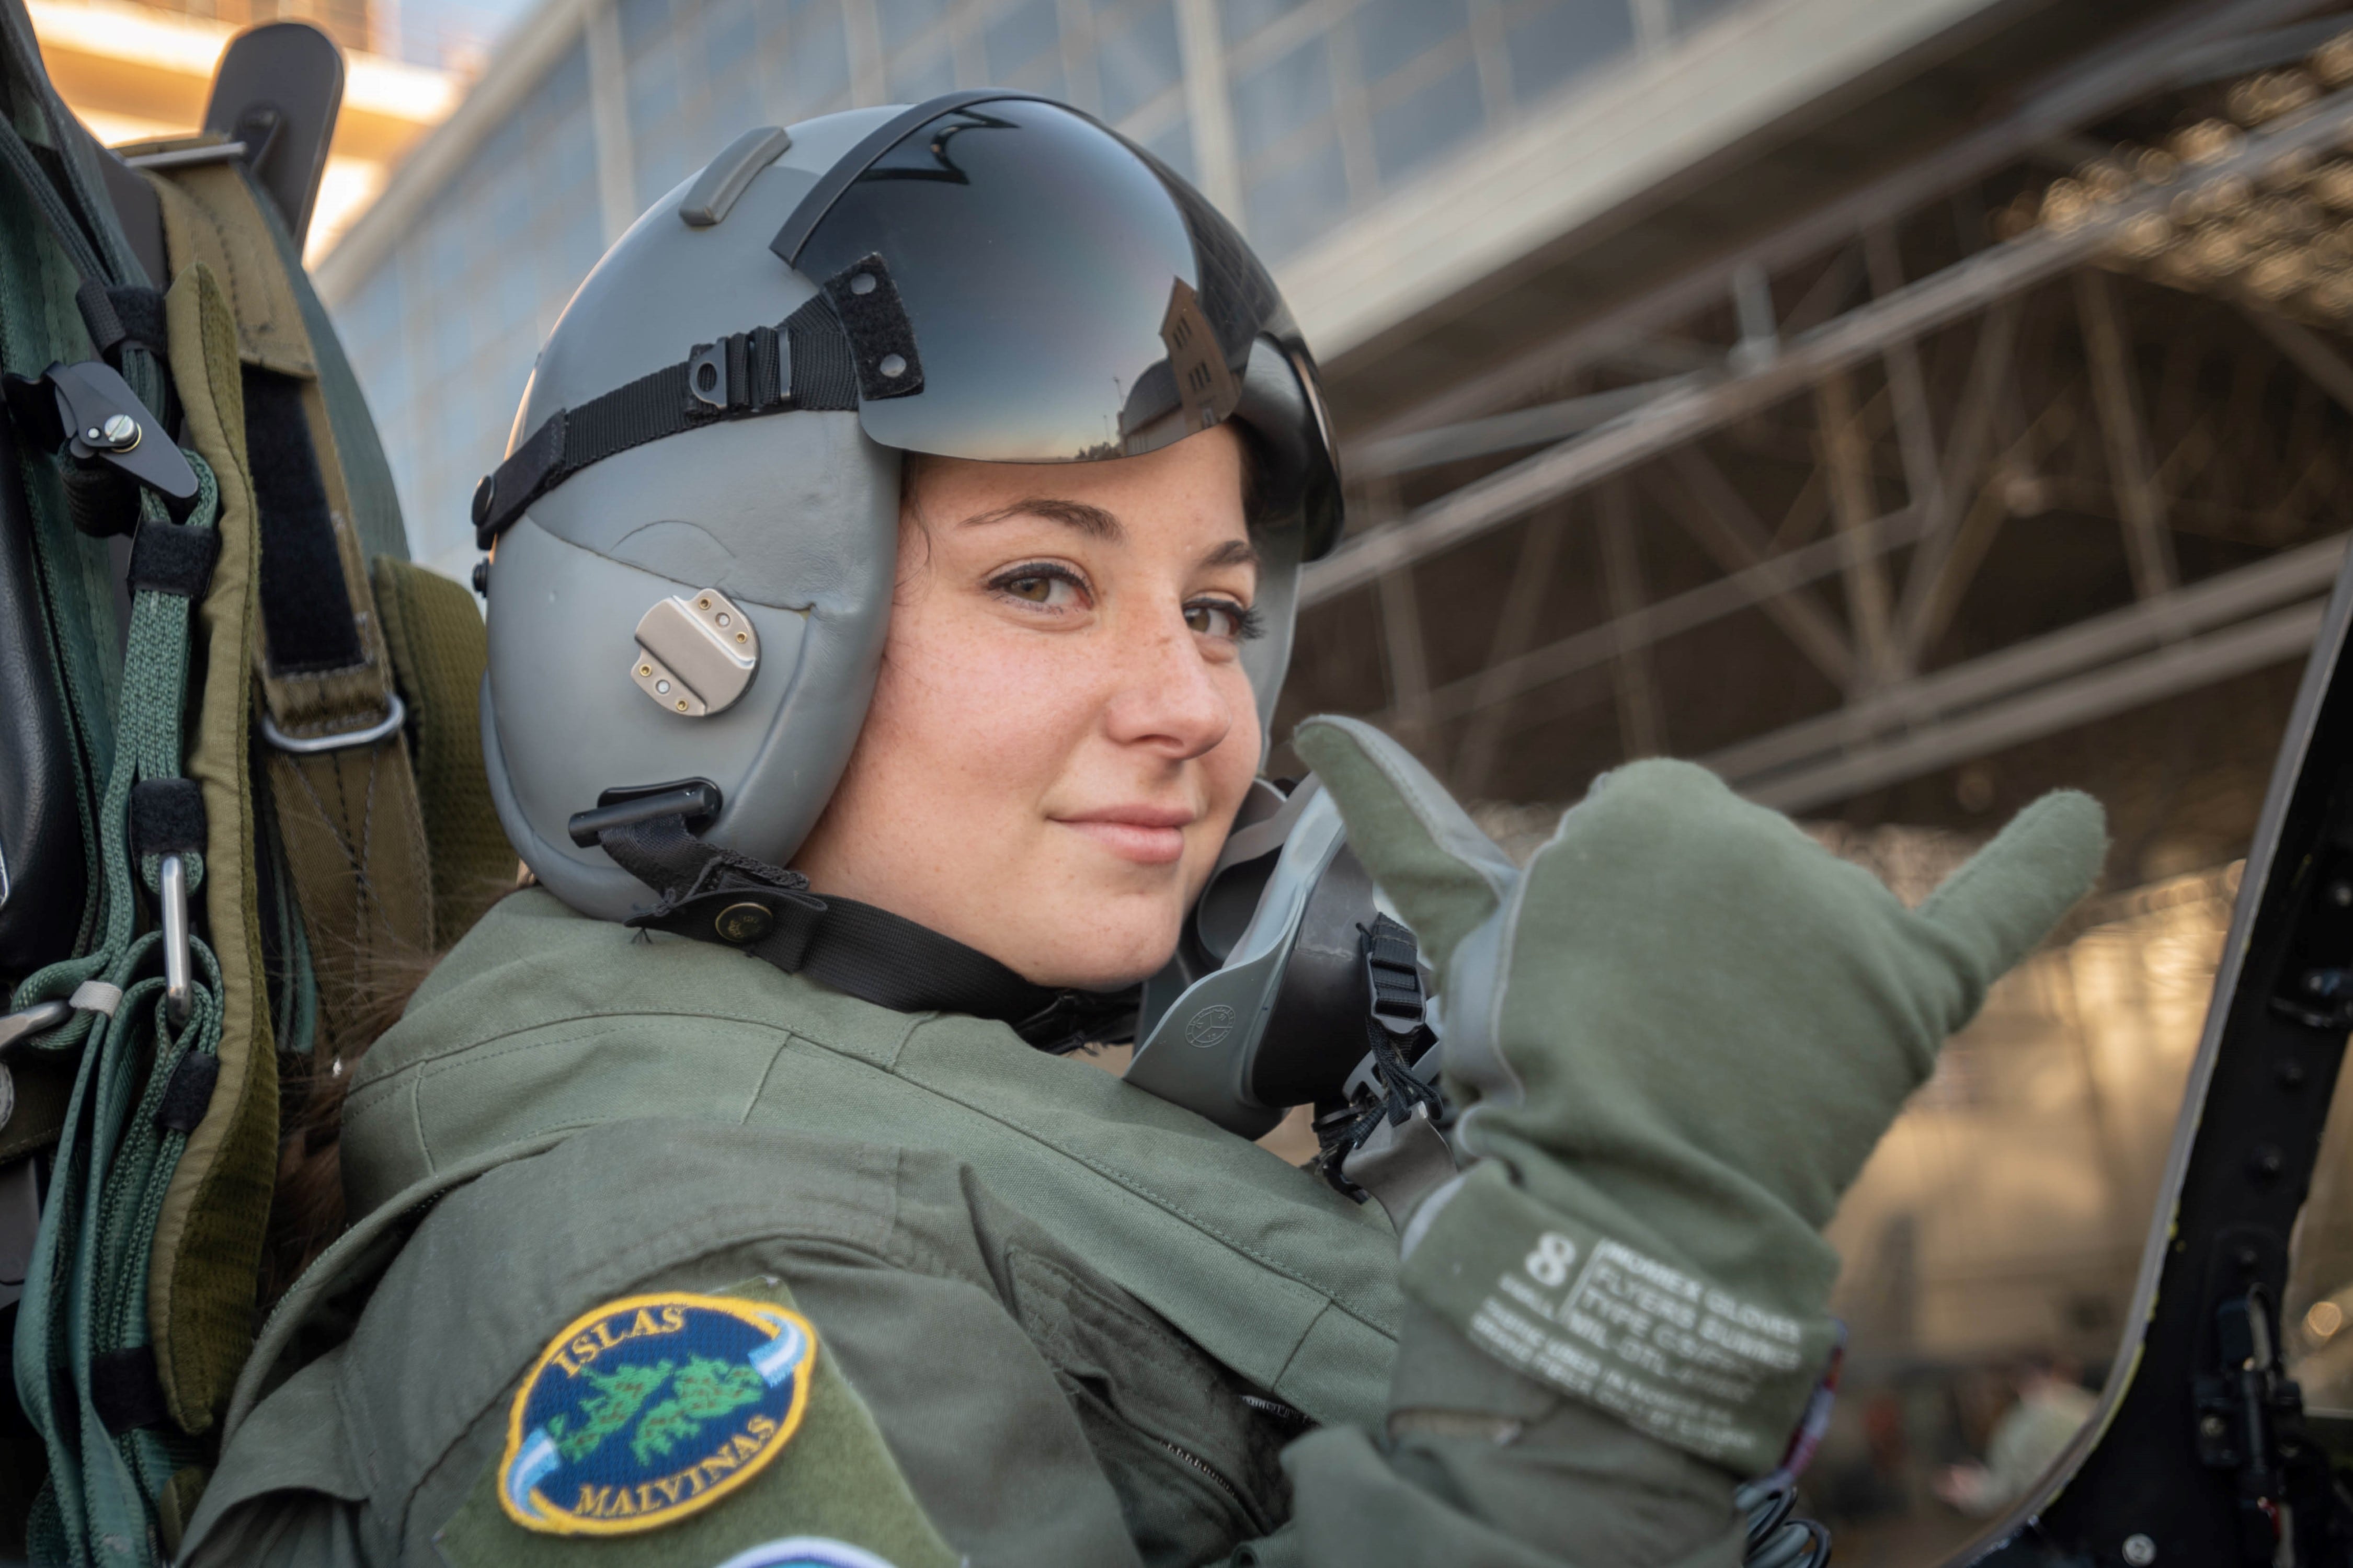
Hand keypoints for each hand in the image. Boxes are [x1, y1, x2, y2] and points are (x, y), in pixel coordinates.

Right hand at [1293, 717, 2103, 1471]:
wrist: (1615, 1208)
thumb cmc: (1524, 1066)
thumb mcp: (1462, 934)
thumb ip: (1406, 819)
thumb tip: (1324, 730)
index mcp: (1647, 804)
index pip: (1641, 834)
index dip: (1609, 918)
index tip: (1590, 988)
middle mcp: (1754, 832)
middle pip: (1726, 871)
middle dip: (1689, 941)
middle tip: (1648, 1036)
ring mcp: (1838, 909)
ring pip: (1806, 917)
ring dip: (1772, 976)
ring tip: (1720, 1064)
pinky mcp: (1911, 986)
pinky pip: (1991, 908)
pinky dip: (2042, 860)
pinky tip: (2083, 817)